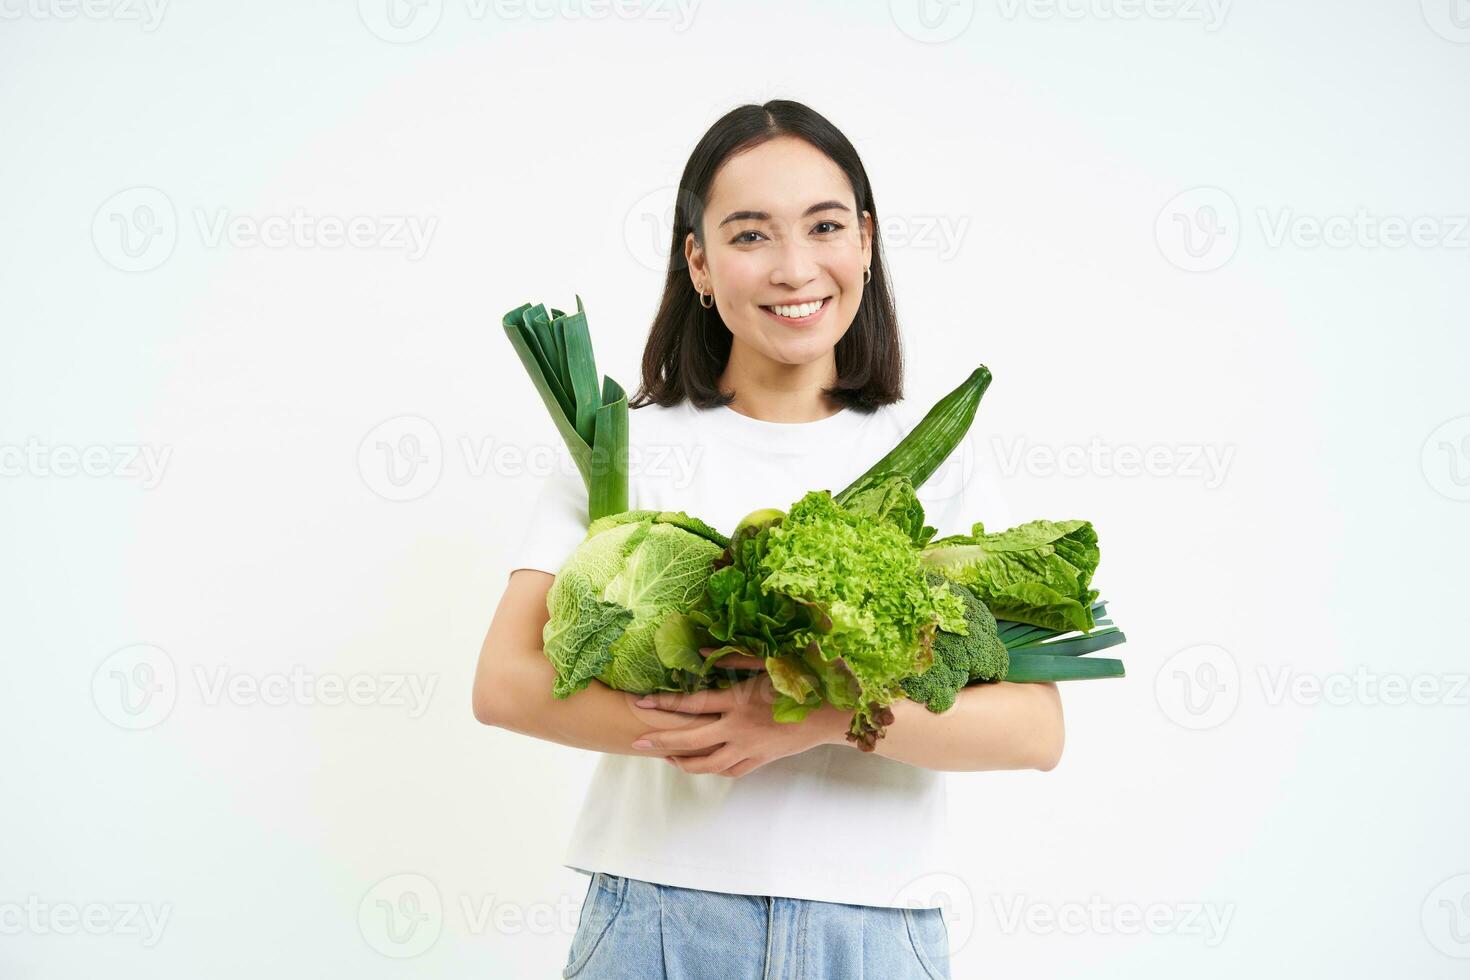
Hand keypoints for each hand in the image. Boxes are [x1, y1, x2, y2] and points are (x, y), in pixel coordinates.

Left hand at [628, 647, 849, 777]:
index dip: (664, 703)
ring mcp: (749, 748)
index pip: (692, 705)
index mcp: (738, 701)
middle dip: (660, 740)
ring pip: (707, 764)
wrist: (832, 713)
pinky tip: (701, 764)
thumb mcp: (767, 663)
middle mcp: (739, 729)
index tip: (641, 702)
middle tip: (637, 740)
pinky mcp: (761, 760)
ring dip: (682, 761)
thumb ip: (733, 659)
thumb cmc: (802, 681)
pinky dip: (712, 769)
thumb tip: (703, 650)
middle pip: (690, 740)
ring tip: (665, 756)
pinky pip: (730, 770)